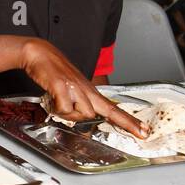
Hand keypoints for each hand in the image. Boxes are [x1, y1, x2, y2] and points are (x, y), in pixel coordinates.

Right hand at [19, 39, 147, 136]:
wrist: (39, 53)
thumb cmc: (53, 72)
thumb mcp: (71, 89)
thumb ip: (78, 104)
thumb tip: (80, 117)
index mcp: (89, 91)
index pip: (113, 108)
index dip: (129, 121)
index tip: (144, 131)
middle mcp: (86, 89)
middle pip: (104, 112)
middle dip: (106, 120)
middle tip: (122, 128)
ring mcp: (76, 88)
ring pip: (83, 113)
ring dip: (68, 114)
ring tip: (57, 105)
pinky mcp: (63, 87)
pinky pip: (64, 108)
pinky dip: (57, 109)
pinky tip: (51, 100)